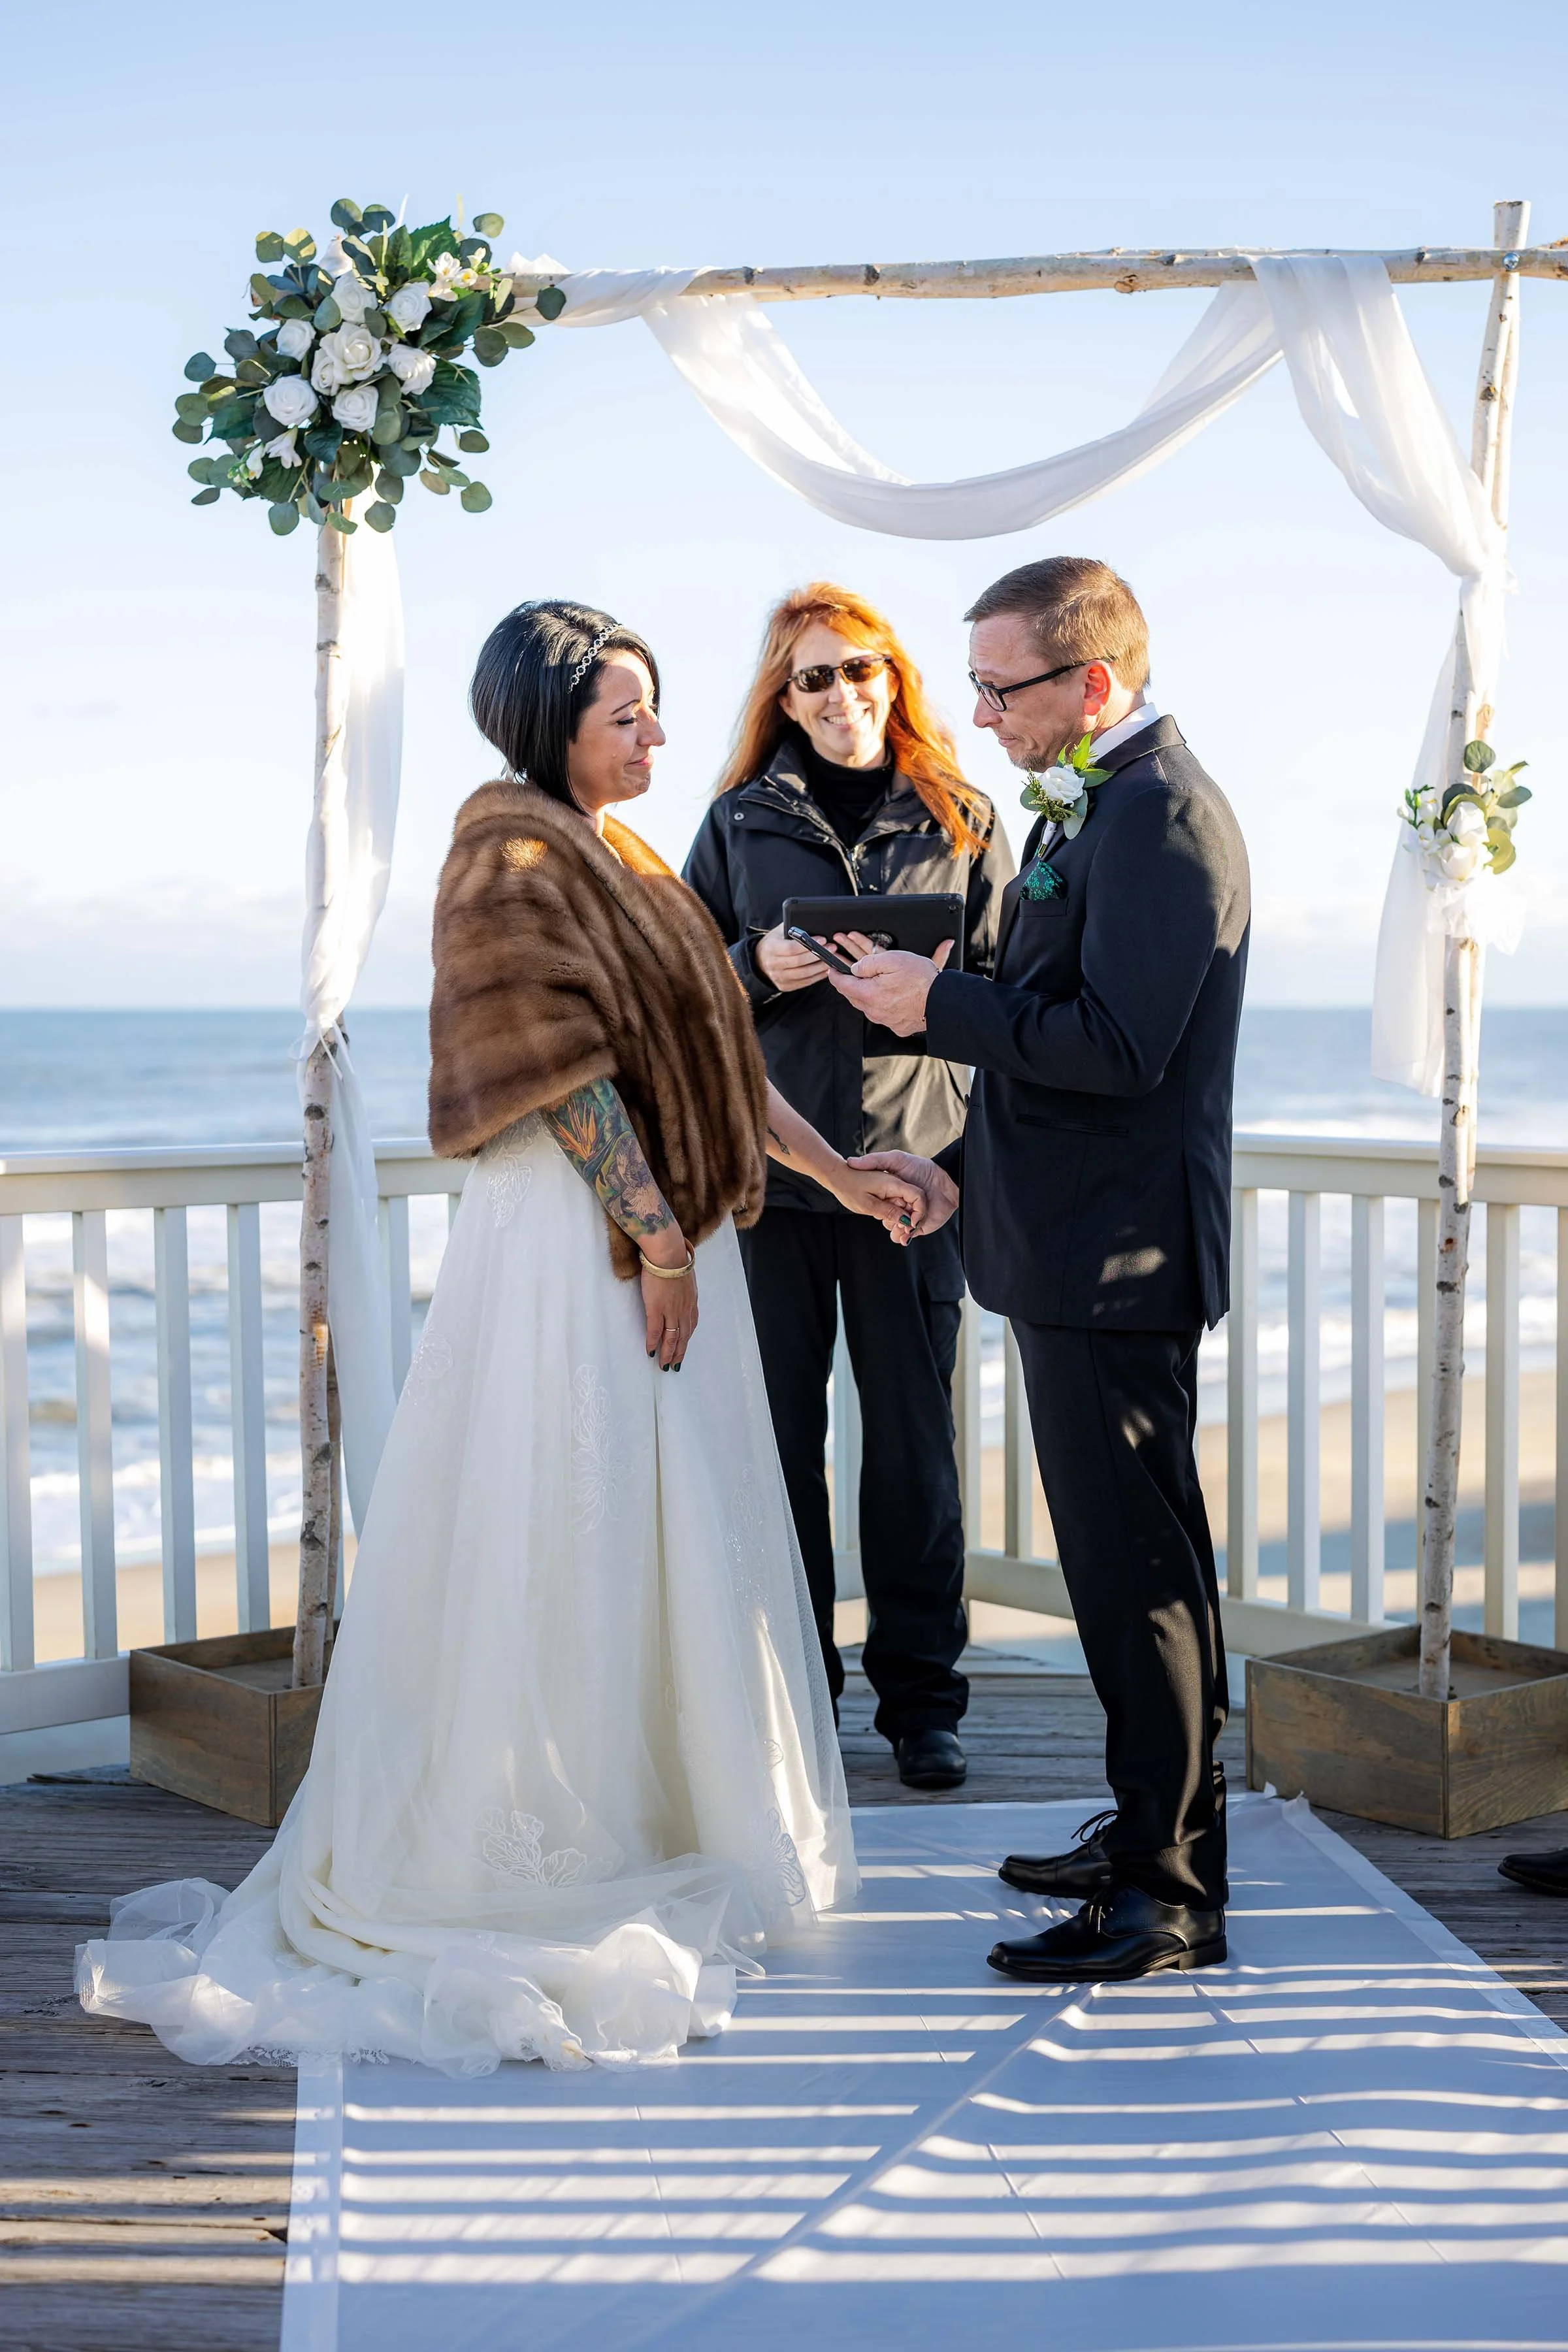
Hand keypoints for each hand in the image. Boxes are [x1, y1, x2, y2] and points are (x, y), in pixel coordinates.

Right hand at [639, 1234, 697, 1368]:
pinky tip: (651, 1352)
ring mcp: (671, 1310)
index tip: (683, 1348)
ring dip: (668, 1353)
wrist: (667, 1254)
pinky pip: (655, 1331)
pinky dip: (653, 1343)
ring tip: (664, 1366)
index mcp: (691, 1301)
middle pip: (683, 1337)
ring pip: (671, 1338)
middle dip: (679, 1352)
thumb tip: (680, 1290)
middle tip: (675, 1366)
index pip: (691, 1325)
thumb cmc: (674, 1259)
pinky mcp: (656, 1309)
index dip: (686, 1339)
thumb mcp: (686, 1275)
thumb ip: (684, 1287)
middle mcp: (684, 1309)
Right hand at [755, 923, 831, 992]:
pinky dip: (817, 976)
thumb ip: (793, 927)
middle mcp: (773, 965)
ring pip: (804, 974)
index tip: (823, 939)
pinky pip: (804, 982)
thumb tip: (813, 923)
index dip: (808, 944)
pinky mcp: (785, 986)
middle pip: (799, 962)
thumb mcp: (779, 931)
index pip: (791, 948)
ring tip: (832, 959)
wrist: (760, 960)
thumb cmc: (774, 942)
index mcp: (770, 948)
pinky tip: (826, 969)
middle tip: (832, 948)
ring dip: (820, 967)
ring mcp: (779, 977)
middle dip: (818, 955)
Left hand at [828, 939, 951, 1033]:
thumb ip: (867, 963)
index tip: (831, 969)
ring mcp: (886, 1020)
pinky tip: (893, 995)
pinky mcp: (898, 1026)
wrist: (943, 1001)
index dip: (834, 975)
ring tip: (875, 982)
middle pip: (853, 996)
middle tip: (851, 972)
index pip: (842, 985)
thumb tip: (855, 968)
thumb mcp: (892, 959)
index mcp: (869, 994)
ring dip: (867, 994)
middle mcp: (875, 1011)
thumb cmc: (921, 979)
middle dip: (850, 983)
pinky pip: (884, 1014)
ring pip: (868, 1006)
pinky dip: (883, 1004)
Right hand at [848, 1149, 959, 1236]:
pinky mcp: (918, 1227)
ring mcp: (907, 1216)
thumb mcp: (896, 1159)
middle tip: (899, 1210)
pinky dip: (903, 1237)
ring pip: (892, 1229)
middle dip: (888, 1218)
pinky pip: (905, 1237)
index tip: (885, 1200)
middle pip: (883, 1218)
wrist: (948, 1182)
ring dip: (895, 1229)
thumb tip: (851, 1162)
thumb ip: (874, 1160)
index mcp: (888, 1192)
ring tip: (905, 1223)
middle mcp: (896, 1205)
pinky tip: (907, 1233)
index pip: (874, 1204)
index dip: (877, 1205)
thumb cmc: (923, 1168)